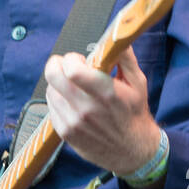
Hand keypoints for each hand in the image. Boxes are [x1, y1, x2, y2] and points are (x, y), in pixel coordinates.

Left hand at [43, 45, 160, 175]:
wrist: (133, 151)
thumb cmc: (134, 114)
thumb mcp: (138, 83)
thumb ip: (125, 57)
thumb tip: (116, 37)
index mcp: (106, 93)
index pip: (72, 69)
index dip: (71, 59)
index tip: (79, 60)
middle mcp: (87, 109)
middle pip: (53, 76)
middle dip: (57, 65)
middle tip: (67, 67)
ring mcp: (74, 123)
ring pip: (50, 90)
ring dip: (58, 84)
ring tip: (74, 87)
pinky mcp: (66, 133)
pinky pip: (51, 107)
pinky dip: (58, 100)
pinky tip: (73, 102)